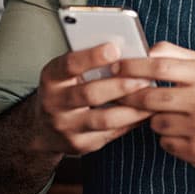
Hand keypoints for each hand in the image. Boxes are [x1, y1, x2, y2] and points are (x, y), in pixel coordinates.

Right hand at [32, 43, 153, 156]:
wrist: (42, 127)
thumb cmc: (64, 90)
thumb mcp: (66, 73)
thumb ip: (89, 62)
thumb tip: (126, 51)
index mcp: (51, 78)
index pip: (69, 65)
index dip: (91, 56)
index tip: (114, 48)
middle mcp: (54, 104)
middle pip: (90, 94)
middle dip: (120, 85)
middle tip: (145, 77)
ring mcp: (66, 127)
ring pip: (104, 119)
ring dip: (132, 108)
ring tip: (152, 97)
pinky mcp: (80, 145)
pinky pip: (111, 133)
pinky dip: (131, 122)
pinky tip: (145, 112)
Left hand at [117, 42, 194, 167]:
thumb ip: (176, 55)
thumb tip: (146, 51)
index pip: (160, 67)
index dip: (134, 67)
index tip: (116, 67)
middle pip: (152, 98)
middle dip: (131, 97)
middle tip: (121, 96)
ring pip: (156, 123)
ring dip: (154, 120)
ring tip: (169, 116)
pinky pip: (166, 143)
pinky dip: (167, 138)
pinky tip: (181, 132)